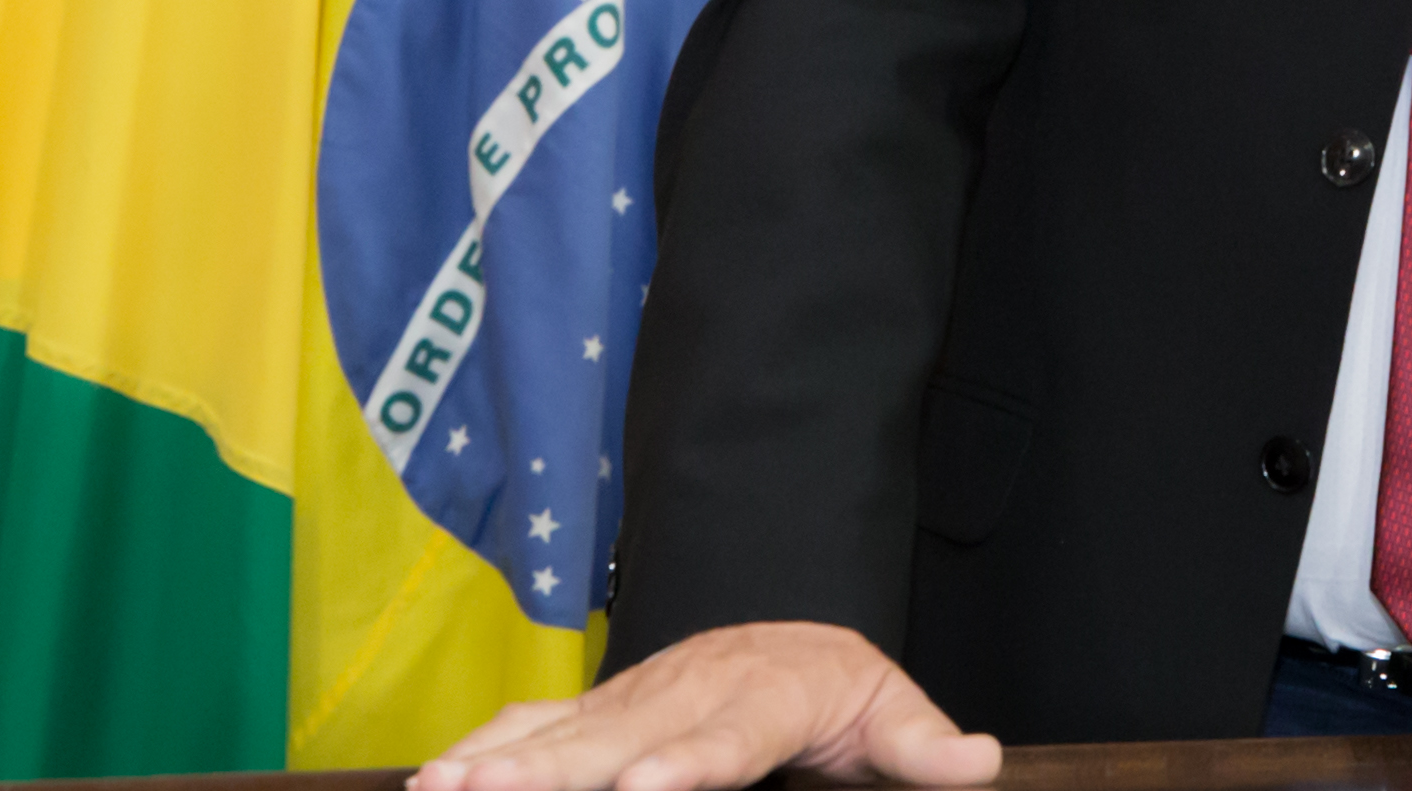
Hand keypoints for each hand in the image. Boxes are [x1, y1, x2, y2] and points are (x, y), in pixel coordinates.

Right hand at [414, 622, 1001, 790]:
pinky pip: (531, 725)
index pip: (722, 738)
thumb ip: (923, 746)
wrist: (788, 636)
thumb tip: (981, 760)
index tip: (646, 788)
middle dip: (554, 771)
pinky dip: (480, 748)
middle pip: (617, 739)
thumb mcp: (891, 714)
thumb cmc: (836, 689)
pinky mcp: (597, 713)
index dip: (684, 763)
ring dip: (497, 760)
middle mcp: (685, 694)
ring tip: (445, 789)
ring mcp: (632, 703)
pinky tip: (431, 779)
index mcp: (763, 699)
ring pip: (559, 731)